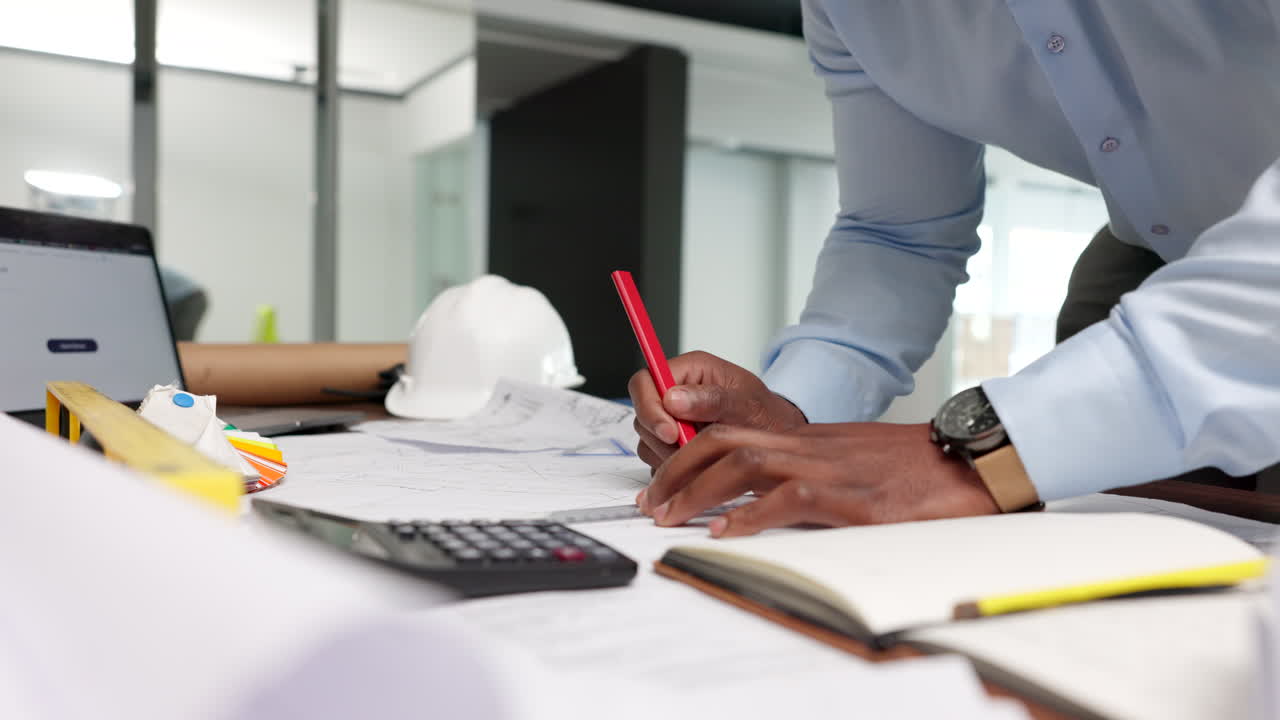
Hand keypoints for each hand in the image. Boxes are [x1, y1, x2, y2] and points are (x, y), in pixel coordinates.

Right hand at [628, 351, 806, 471]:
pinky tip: (703, 466)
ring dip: (671, 456)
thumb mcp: (747, 404)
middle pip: (642, 414)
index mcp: (690, 370)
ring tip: (707, 457)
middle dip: (664, 439)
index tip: (670, 433)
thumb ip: (712, 399)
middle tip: (693, 451)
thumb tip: (673, 398)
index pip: (645, 381)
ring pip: (648, 441)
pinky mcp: (671, 445)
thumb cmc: (766, 416)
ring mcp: (670, 420)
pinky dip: (676, 470)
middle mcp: (675, 392)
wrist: (776, 441)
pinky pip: (658, 460)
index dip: (649, 407)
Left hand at [638, 422, 998, 536]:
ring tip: (671, 517)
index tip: (662, 481)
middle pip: (723, 441)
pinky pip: (788, 498)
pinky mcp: (852, 496)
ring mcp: (828, 466)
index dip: (687, 453)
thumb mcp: (852, 460)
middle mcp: (809, 445)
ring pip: (743, 464)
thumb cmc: (916, 466)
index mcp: (806, 438)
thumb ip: (811, 470)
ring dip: (698, 491)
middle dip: (676, 469)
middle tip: (650, 502)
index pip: (730, 431)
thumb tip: (768, 501)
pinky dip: (750, 515)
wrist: (971, 459)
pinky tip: (725, 532)